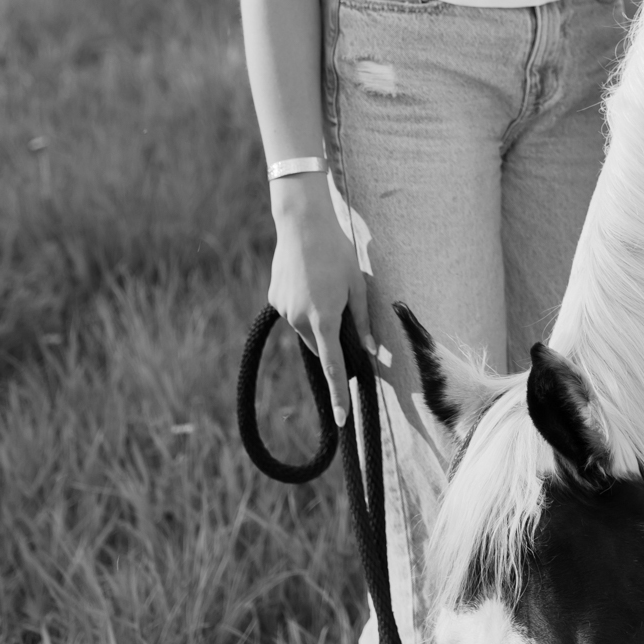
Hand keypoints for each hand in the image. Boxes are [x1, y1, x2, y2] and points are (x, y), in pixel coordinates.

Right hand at [267, 175, 373, 425]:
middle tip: (342, 308)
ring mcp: (284, 310)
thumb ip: (362, 321)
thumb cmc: (337, 252)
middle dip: (331, 339)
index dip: (339, 394)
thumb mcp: (358, 285)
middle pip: (320, 345)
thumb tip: (369, 351)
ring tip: (323, 284)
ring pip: (305, 329)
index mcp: (325, 318)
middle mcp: (300, 319)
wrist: (301, 224)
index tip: (341, 419)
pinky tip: (308, 279)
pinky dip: (302, 305)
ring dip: (317, 319)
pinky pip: (293, 312)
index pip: (333, 366)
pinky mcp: (274, 299)